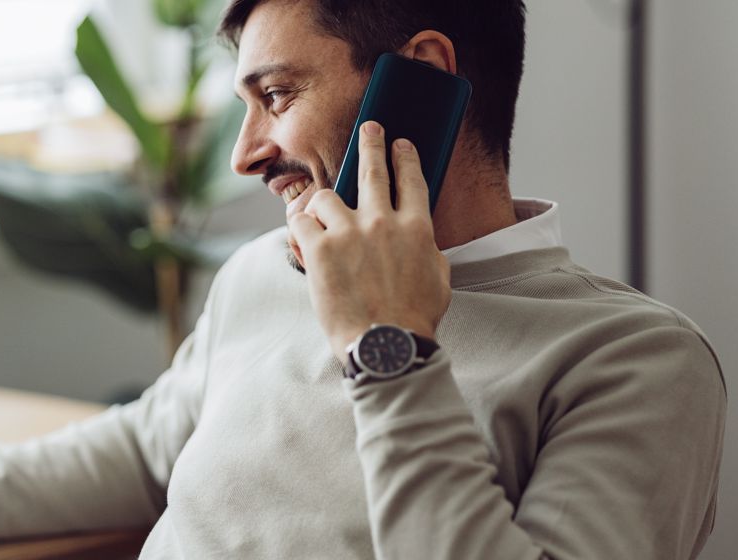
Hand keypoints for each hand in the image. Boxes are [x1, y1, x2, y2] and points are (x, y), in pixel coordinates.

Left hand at [288, 121, 451, 354]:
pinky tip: (301, 235)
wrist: (385, 344)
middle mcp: (382, 222)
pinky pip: (300, 223)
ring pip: (326, 197)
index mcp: (417, 228)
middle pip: (372, 170)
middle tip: (369, 128)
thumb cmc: (414, 318)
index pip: (412, 179)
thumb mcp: (438, 278)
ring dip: (322, 204)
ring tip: (321, 215)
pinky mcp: (319, 250)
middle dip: (370, 143)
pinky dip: (299, 227)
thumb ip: (427, 250)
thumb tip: (418, 237)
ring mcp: (349, 233)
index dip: (405, 157)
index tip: (400, 144)